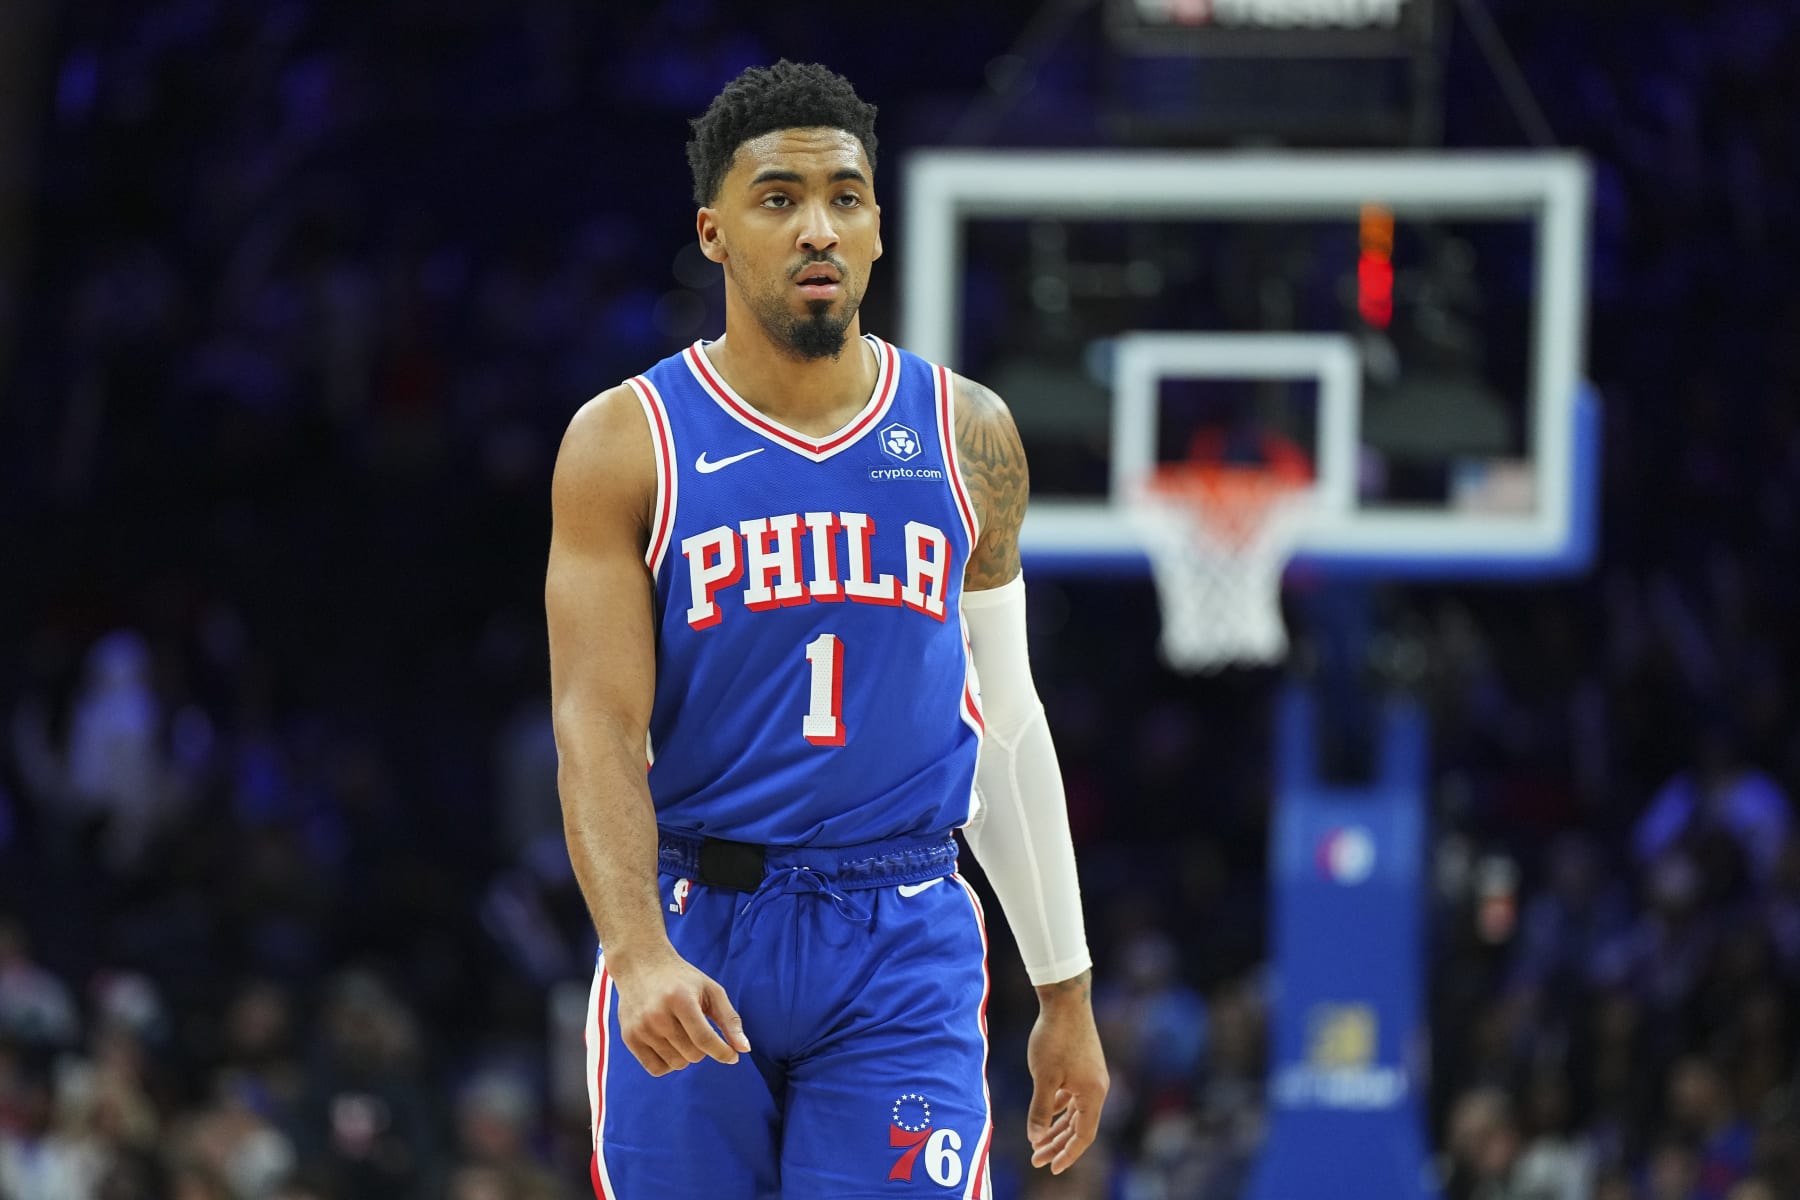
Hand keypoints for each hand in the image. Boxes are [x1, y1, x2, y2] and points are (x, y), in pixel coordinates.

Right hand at [608, 947, 751, 1075]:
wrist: (640, 965)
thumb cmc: (682, 979)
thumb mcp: (710, 990)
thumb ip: (729, 1020)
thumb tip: (744, 1050)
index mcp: (680, 999)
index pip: (705, 1039)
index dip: (723, 1052)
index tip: (732, 1056)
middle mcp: (657, 1015)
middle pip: (693, 1055)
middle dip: (703, 1048)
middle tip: (697, 1028)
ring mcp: (640, 1028)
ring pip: (677, 1064)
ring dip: (686, 1055)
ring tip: (681, 1032)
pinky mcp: (629, 1038)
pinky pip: (656, 1069)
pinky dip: (668, 1063)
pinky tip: (669, 1044)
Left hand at [1025, 971, 1108, 1174]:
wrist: (1065, 1000)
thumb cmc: (1055, 1038)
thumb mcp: (1043, 1078)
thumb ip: (1040, 1111)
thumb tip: (1035, 1139)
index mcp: (1093, 1094)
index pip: (1084, 1136)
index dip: (1067, 1154)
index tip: (1050, 1167)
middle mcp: (1097, 1088)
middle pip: (1079, 1126)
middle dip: (1057, 1144)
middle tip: (1036, 1159)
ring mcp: (1091, 1077)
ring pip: (1075, 1112)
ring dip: (1057, 1127)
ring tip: (1037, 1142)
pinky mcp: (1084, 1066)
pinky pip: (1073, 1097)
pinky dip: (1060, 1108)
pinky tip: (1046, 1113)